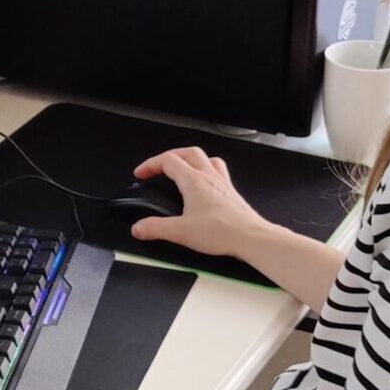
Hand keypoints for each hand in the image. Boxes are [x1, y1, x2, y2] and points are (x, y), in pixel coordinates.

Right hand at [130, 146, 269, 258]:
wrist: (250, 236)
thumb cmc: (223, 232)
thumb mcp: (181, 232)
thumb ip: (156, 229)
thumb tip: (139, 227)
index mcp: (195, 181)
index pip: (168, 161)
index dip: (151, 164)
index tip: (141, 173)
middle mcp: (210, 176)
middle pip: (188, 152)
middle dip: (169, 156)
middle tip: (157, 167)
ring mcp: (222, 181)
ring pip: (205, 157)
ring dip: (189, 159)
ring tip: (179, 168)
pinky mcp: (230, 190)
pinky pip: (218, 169)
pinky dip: (206, 168)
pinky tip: (204, 180)